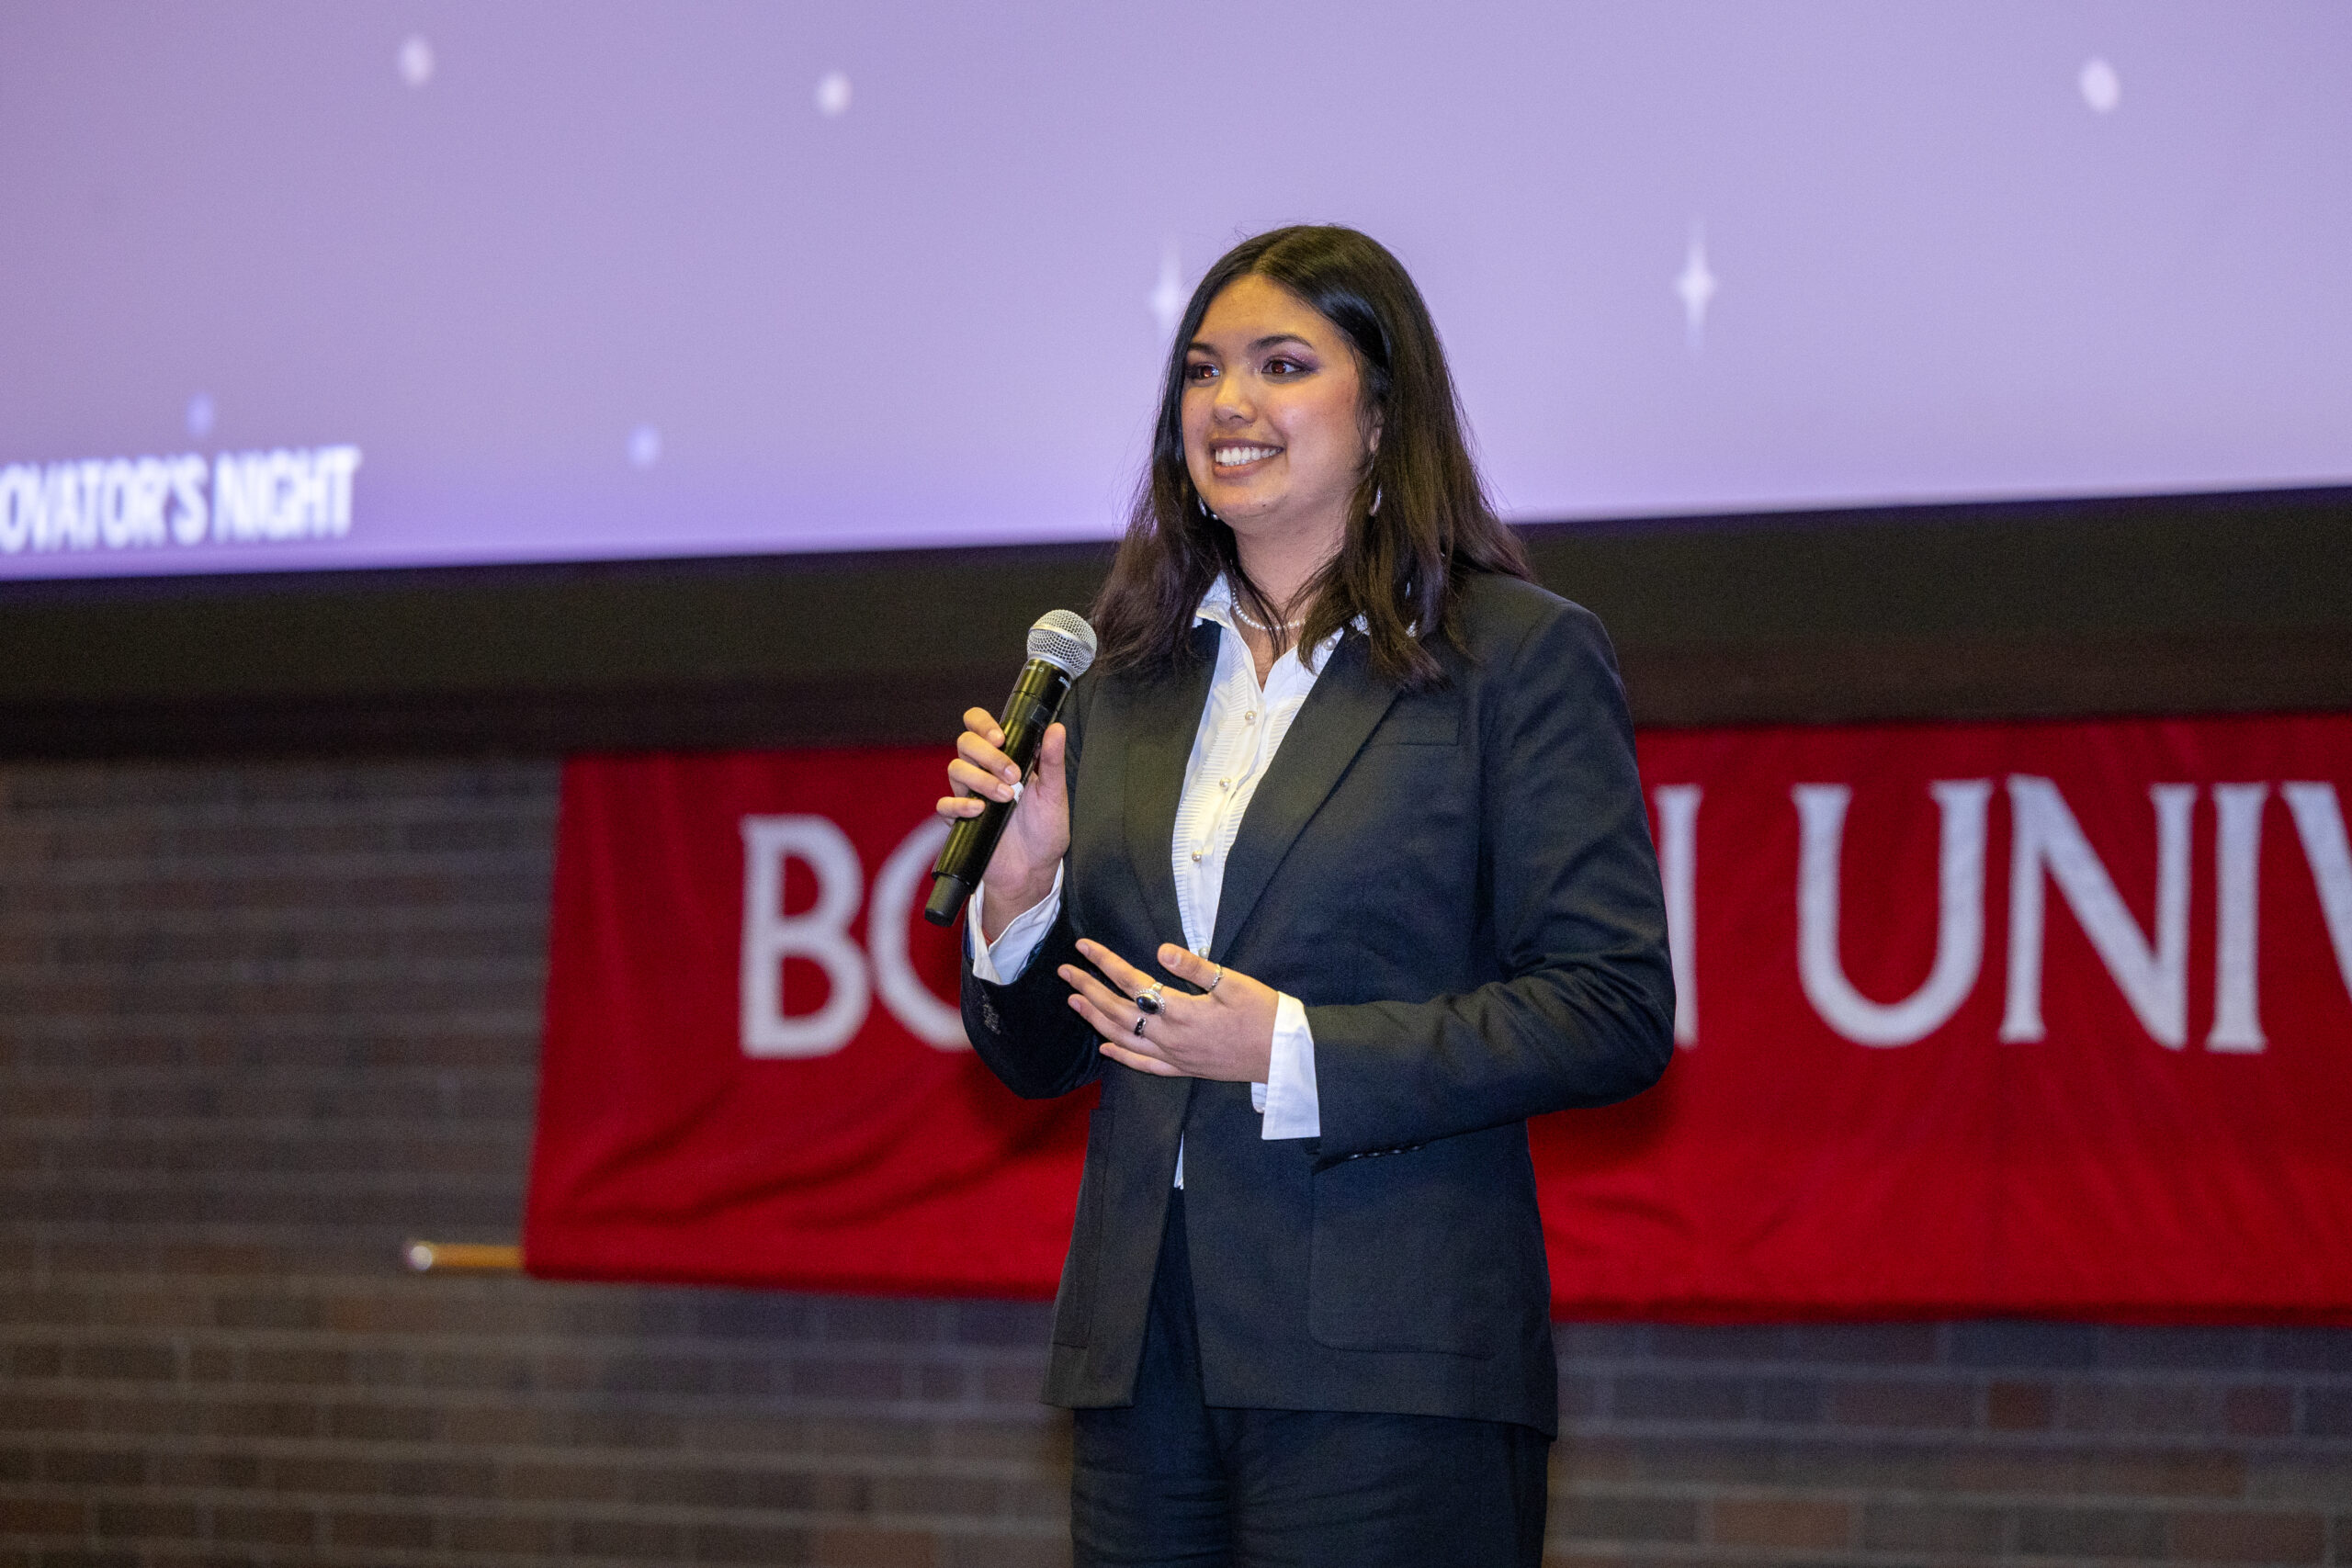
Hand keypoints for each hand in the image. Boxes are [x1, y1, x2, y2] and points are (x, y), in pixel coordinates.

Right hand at [936, 710, 1068, 941]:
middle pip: (965, 743)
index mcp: (1005, 758)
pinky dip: (960, 804)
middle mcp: (983, 771)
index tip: (1001, 738)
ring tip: (1006, 798)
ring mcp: (969, 794)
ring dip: (980, 779)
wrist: (1034, 870)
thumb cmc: (1046, 830)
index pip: (979, 725)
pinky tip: (980, 810)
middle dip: (988, 756)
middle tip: (1013, 776)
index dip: (982, 723)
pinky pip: (945, 804)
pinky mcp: (959, 819)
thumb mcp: (1055, 794)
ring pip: (955, 769)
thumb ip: (1053, 761)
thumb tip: (1056, 728)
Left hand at [1060, 939, 1278, 1082]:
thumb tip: (1161, 950)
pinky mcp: (1185, 1070)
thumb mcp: (1235, 984)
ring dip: (1096, 1019)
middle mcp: (1170, 1038)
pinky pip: (1145, 1066)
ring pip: (1125, 1038)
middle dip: (1089, 989)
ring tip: (1073, 1002)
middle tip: (1065, 972)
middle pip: (1119, 1010)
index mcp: (1182, 1012)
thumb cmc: (1264, 1015)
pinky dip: (1122, 1057)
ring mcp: (1175, 1057)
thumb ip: (1195, 967)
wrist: (1285, 1056)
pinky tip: (1105, 1049)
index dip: (1105, 963)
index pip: (1133, 982)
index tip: (1083, 947)